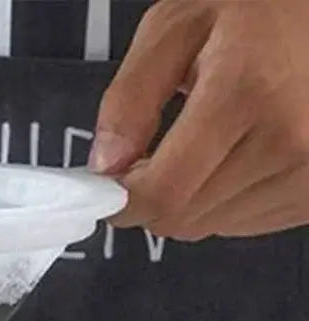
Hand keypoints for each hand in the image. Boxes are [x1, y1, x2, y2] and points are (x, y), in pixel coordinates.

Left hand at [89, 0, 308, 240]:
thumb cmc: (260, 6)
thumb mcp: (178, 26)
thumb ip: (130, 98)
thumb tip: (105, 167)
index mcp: (245, 96)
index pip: (163, 195)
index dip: (123, 201)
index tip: (109, 187)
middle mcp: (288, 143)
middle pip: (182, 218)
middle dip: (152, 198)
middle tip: (153, 157)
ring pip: (211, 226)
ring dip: (188, 201)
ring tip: (206, 145)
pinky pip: (247, 223)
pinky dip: (224, 202)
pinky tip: (234, 157)